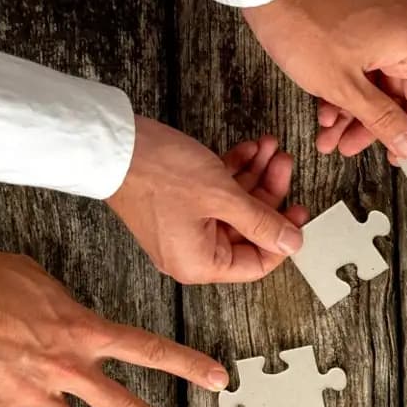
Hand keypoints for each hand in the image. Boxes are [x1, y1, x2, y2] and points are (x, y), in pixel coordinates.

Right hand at [0, 249, 226, 406]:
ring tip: (12, 364)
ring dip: (43, 394)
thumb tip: (70, 330)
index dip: (185, 365)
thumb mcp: (35, 280)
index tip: (217, 380)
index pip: (146, 349)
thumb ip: (66, 312)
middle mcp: (67, 369)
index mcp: (80, 332)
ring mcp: (35, 395)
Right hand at [105, 118, 306, 283]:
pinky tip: (250, 148)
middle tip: (284, 164)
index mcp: (199, 264)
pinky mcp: (177, 202)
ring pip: (234, 206)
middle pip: (247, 229)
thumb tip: (292, 243)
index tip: (298, 212)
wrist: (108, 142)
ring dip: (255, 176)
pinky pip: (215, 192)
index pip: (255, 264)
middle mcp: (190, 251)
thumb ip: (262, 222)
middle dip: (269, 193)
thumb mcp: (222, 197)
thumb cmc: (156, 173)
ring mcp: (183, 226)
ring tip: (270, 148)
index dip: (281, 238)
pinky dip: (233, 171)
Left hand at [243, 0, 406, 161]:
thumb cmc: (301, 24)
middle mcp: (401, 28)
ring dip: (352, 111)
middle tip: (350, 146)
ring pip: (374, 80)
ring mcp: (379, 22)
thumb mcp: (345, 87)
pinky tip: (326, 107)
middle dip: (369, 124)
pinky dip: (346, 86)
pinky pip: (361, 62)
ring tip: (329, 133)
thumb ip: (383, 120)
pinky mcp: (358, 20)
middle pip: (396, 92)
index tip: (395, 153)